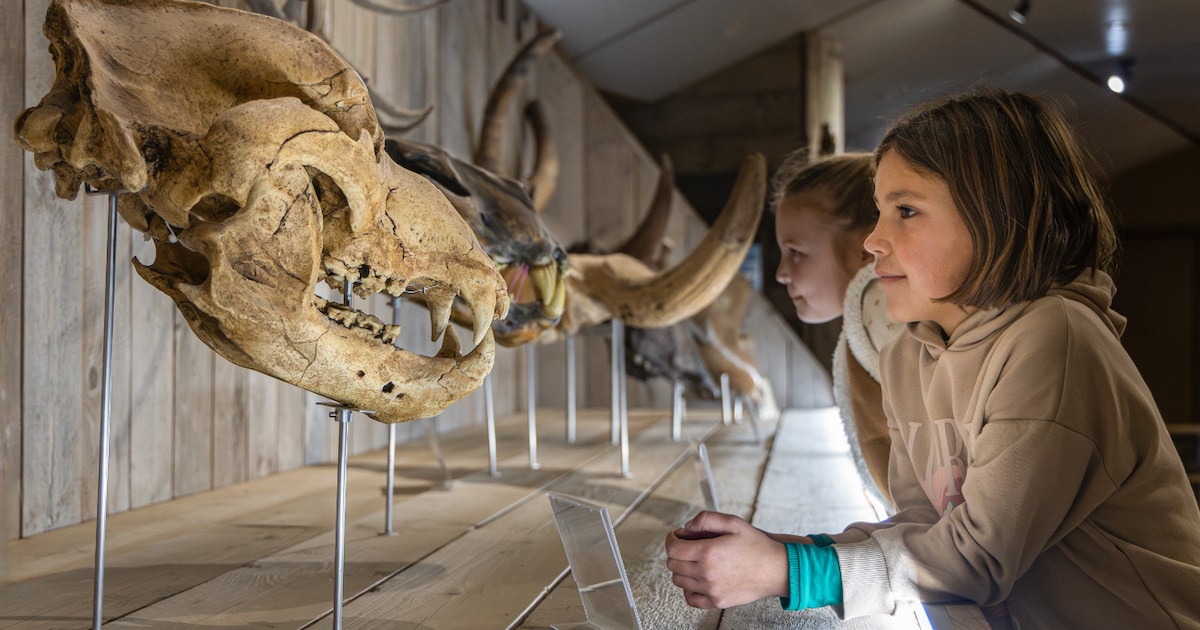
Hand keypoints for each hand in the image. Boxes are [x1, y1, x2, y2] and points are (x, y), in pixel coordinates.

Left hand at [663, 511, 790, 608]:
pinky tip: (698, 578)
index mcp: (708, 552)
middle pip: (673, 564)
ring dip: (682, 568)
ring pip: (679, 580)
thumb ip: (706, 520)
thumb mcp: (733, 522)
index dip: (671, 539)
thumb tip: (686, 527)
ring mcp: (711, 590)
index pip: (672, 548)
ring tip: (695, 561)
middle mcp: (707, 573)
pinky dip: (689, 588)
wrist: (777, 569)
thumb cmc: (757, 545)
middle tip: (688, 546)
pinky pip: (690, 598)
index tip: (677, 536)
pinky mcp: (717, 601)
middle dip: (677, 552)